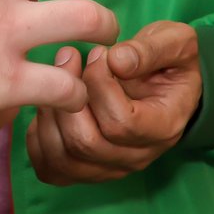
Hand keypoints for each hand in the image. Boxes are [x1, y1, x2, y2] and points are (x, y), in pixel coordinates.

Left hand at [24, 21, 202, 184]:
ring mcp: (110, 167)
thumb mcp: (175, 43)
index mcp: (163, 127)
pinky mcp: (85, 170)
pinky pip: (50, 168)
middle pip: (86, 143)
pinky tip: (48, 105)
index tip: (97, 53)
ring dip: (49, 114)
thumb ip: (151, 50)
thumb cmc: (169, 60)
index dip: (99, 85)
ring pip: (63, 157)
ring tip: (55, 79)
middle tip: (68, 58)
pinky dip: (39, 138)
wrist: (165, 82)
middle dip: (67, 96)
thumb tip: (116, 61)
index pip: (121, 123)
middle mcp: (137, 156)